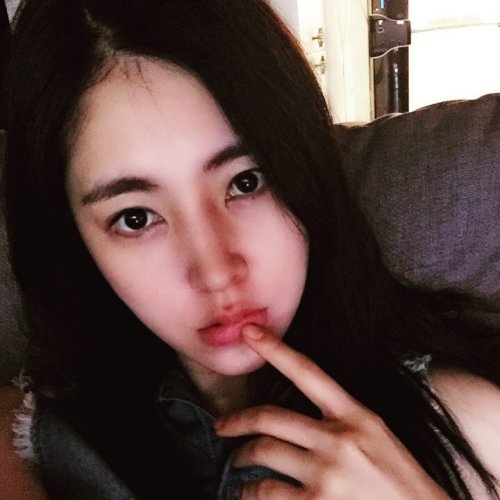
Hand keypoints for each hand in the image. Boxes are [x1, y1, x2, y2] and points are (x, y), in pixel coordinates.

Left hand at [215, 325, 449, 499]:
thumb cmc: (399, 479)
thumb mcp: (377, 435)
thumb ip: (341, 420)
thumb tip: (299, 418)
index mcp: (356, 415)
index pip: (308, 372)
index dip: (276, 349)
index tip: (250, 332)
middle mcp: (339, 439)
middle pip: (271, 417)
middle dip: (238, 421)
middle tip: (224, 426)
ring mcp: (328, 473)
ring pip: (264, 452)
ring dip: (242, 457)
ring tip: (239, 461)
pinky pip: (266, 491)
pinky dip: (250, 492)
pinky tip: (248, 493)